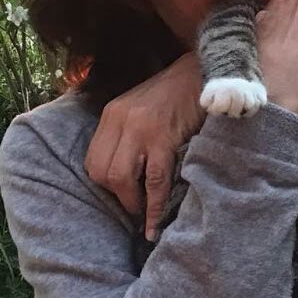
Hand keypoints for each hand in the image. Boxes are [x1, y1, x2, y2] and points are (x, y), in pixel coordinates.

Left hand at [84, 50, 204, 239]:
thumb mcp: (141, 108)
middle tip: (135, 208)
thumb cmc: (176, 95)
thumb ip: (128, 133)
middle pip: (101, 172)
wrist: (204, 73)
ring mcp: (141, 129)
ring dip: (133, 204)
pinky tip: (155, 224)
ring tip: (145, 216)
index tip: (123, 195)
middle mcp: (120, 121)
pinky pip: (155, 181)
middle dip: (117, 197)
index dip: (105, 185)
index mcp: (112, 115)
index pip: (93, 160)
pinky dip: (154, 207)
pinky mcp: (165, 138)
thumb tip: (127, 172)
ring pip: (121, 178)